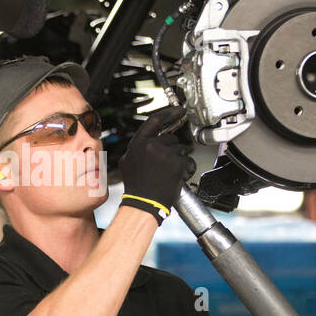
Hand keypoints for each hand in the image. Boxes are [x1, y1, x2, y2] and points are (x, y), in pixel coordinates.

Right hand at [118, 105, 194, 223]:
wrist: (144, 204)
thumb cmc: (137, 187)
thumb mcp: (127, 162)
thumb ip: (137, 148)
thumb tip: (147, 140)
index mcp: (138, 143)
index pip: (156, 120)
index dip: (170, 113)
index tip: (180, 111)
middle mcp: (151, 145)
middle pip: (170, 138)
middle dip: (172, 149)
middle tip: (166, 164)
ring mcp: (165, 154)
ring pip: (181, 150)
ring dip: (178, 160)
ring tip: (168, 173)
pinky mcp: (178, 164)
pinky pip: (188, 161)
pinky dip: (186, 169)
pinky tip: (176, 177)